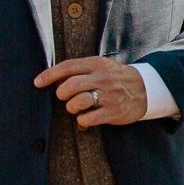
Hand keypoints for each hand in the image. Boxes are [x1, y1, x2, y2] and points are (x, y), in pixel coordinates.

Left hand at [34, 57, 149, 128]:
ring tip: (77, 108)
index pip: (67, 67)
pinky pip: (88, 118)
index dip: (49, 75)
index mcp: (97, 64)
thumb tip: (54, 79)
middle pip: (70, 86)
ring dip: (71, 107)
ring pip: (77, 102)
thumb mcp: (101, 67)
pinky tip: (87, 117)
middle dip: (61, 94)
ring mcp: (109, 95)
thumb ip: (80, 70)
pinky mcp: (114, 111)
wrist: (146, 89)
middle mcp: (102, 78)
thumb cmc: (116, 78)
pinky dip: (82, 120)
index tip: (37, 83)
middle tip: (64, 98)